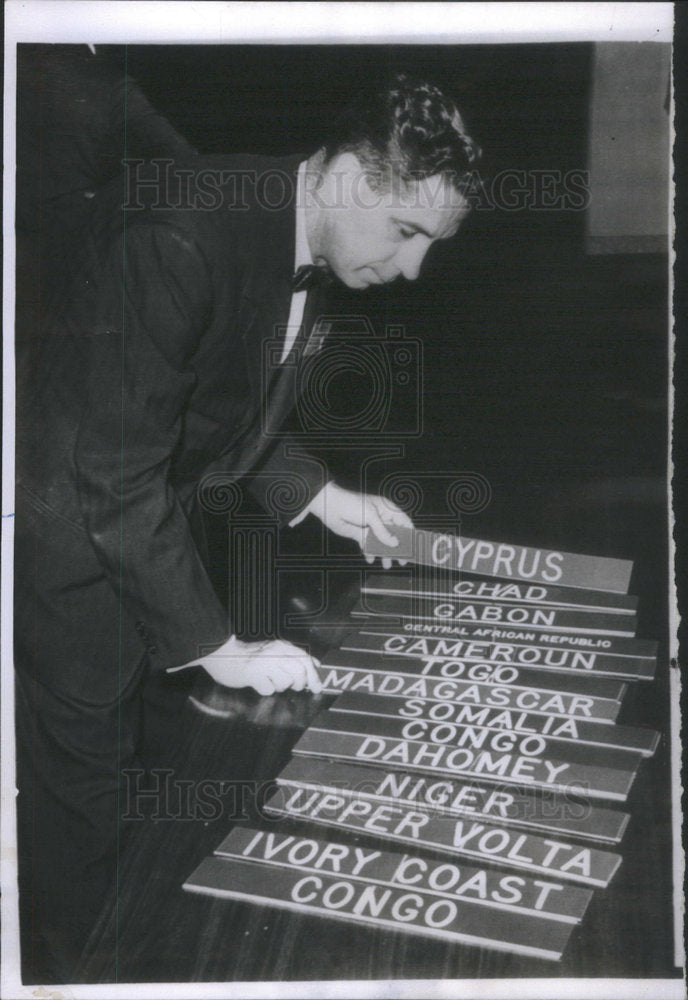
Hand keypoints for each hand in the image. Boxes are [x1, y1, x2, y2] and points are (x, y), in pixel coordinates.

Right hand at [198, 636, 321, 695]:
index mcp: (281, 646)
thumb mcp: (275, 650)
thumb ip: (294, 656)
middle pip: (299, 673)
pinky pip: (268, 690)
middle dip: (299, 684)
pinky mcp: (253, 674)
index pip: (304, 659)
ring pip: (285, 683)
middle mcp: (274, 652)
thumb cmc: (250, 656)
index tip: (318, 687)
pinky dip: (265, 689)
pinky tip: (258, 682)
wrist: (222, 655)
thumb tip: (316, 664)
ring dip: (279, 686)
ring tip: (269, 679)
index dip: (314, 674)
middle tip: (292, 686)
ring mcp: (263, 663)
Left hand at [306, 482, 413, 568]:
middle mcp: (381, 518)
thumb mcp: (370, 516)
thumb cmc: (351, 504)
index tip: (414, 547)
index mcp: (387, 509)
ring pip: (381, 543)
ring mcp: (370, 527)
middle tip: (401, 561)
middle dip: (397, 549)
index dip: (410, 534)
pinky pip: (368, 545)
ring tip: (386, 565)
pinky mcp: (360, 534)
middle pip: (394, 535)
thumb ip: (383, 531)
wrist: (329, 506)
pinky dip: (370, 552)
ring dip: (384, 554)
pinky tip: (370, 558)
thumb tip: (394, 544)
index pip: (404, 522)